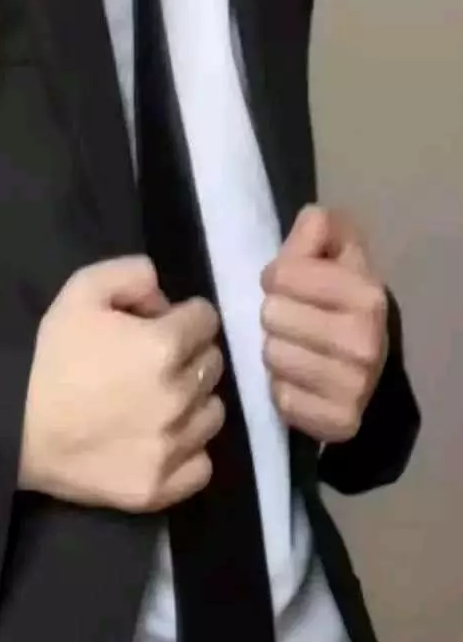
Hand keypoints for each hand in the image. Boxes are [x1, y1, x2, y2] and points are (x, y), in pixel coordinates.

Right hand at [20, 256, 224, 510]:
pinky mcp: (160, 487)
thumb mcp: (81, 290)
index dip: (183, 316)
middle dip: (190, 355)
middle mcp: (179, 396)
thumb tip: (163, 300)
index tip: (160, 325)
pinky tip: (160, 439)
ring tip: (157, 402)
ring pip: (212, 413)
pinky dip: (188, 451)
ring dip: (193, 402)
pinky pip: (201, 464)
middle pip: (212, 364)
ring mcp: (172, 447)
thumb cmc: (48, 357)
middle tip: (154, 362)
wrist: (12, 427)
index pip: (206, 320)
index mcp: (164, 345)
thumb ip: (133, 273)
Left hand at [260, 205, 389, 444]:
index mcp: (367, 294)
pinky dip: (283, 390)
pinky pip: (281, 399)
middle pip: (272, 315)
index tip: (289, 285)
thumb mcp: (335, 255)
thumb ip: (319, 229)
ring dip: (274, 352)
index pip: (282, 274)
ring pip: (272, 356)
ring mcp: (355, 387)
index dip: (278, 276)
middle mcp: (365, 342)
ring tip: (295, 349)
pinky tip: (300, 382)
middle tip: (291, 321)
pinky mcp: (340, 422)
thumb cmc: (340, 300)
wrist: (370, 367)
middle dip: (275, 315)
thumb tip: (312, 219)